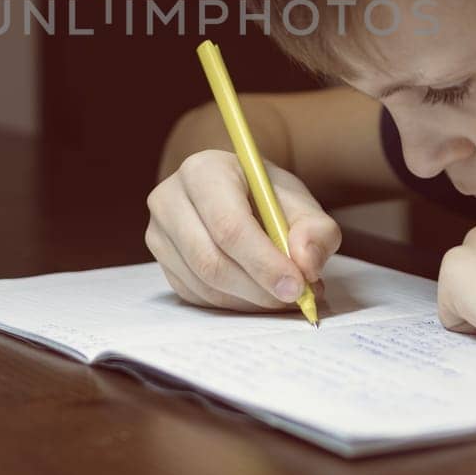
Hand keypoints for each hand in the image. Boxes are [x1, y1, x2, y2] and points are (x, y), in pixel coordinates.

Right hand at [145, 150, 340, 311]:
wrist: (237, 192)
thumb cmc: (267, 196)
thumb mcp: (300, 202)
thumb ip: (316, 230)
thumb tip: (306, 266)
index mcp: (203, 171)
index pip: (228, 226)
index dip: (264, 262)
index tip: (297, 286)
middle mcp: (170, 199)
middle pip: (210, 261)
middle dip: (258, 288)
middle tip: (295, 298)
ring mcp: (159, 232)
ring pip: (203, 284)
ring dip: (249, 300)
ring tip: (282, 294)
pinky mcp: (162, 261)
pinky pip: (197, 296)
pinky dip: (233, 303)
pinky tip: (258, 293)